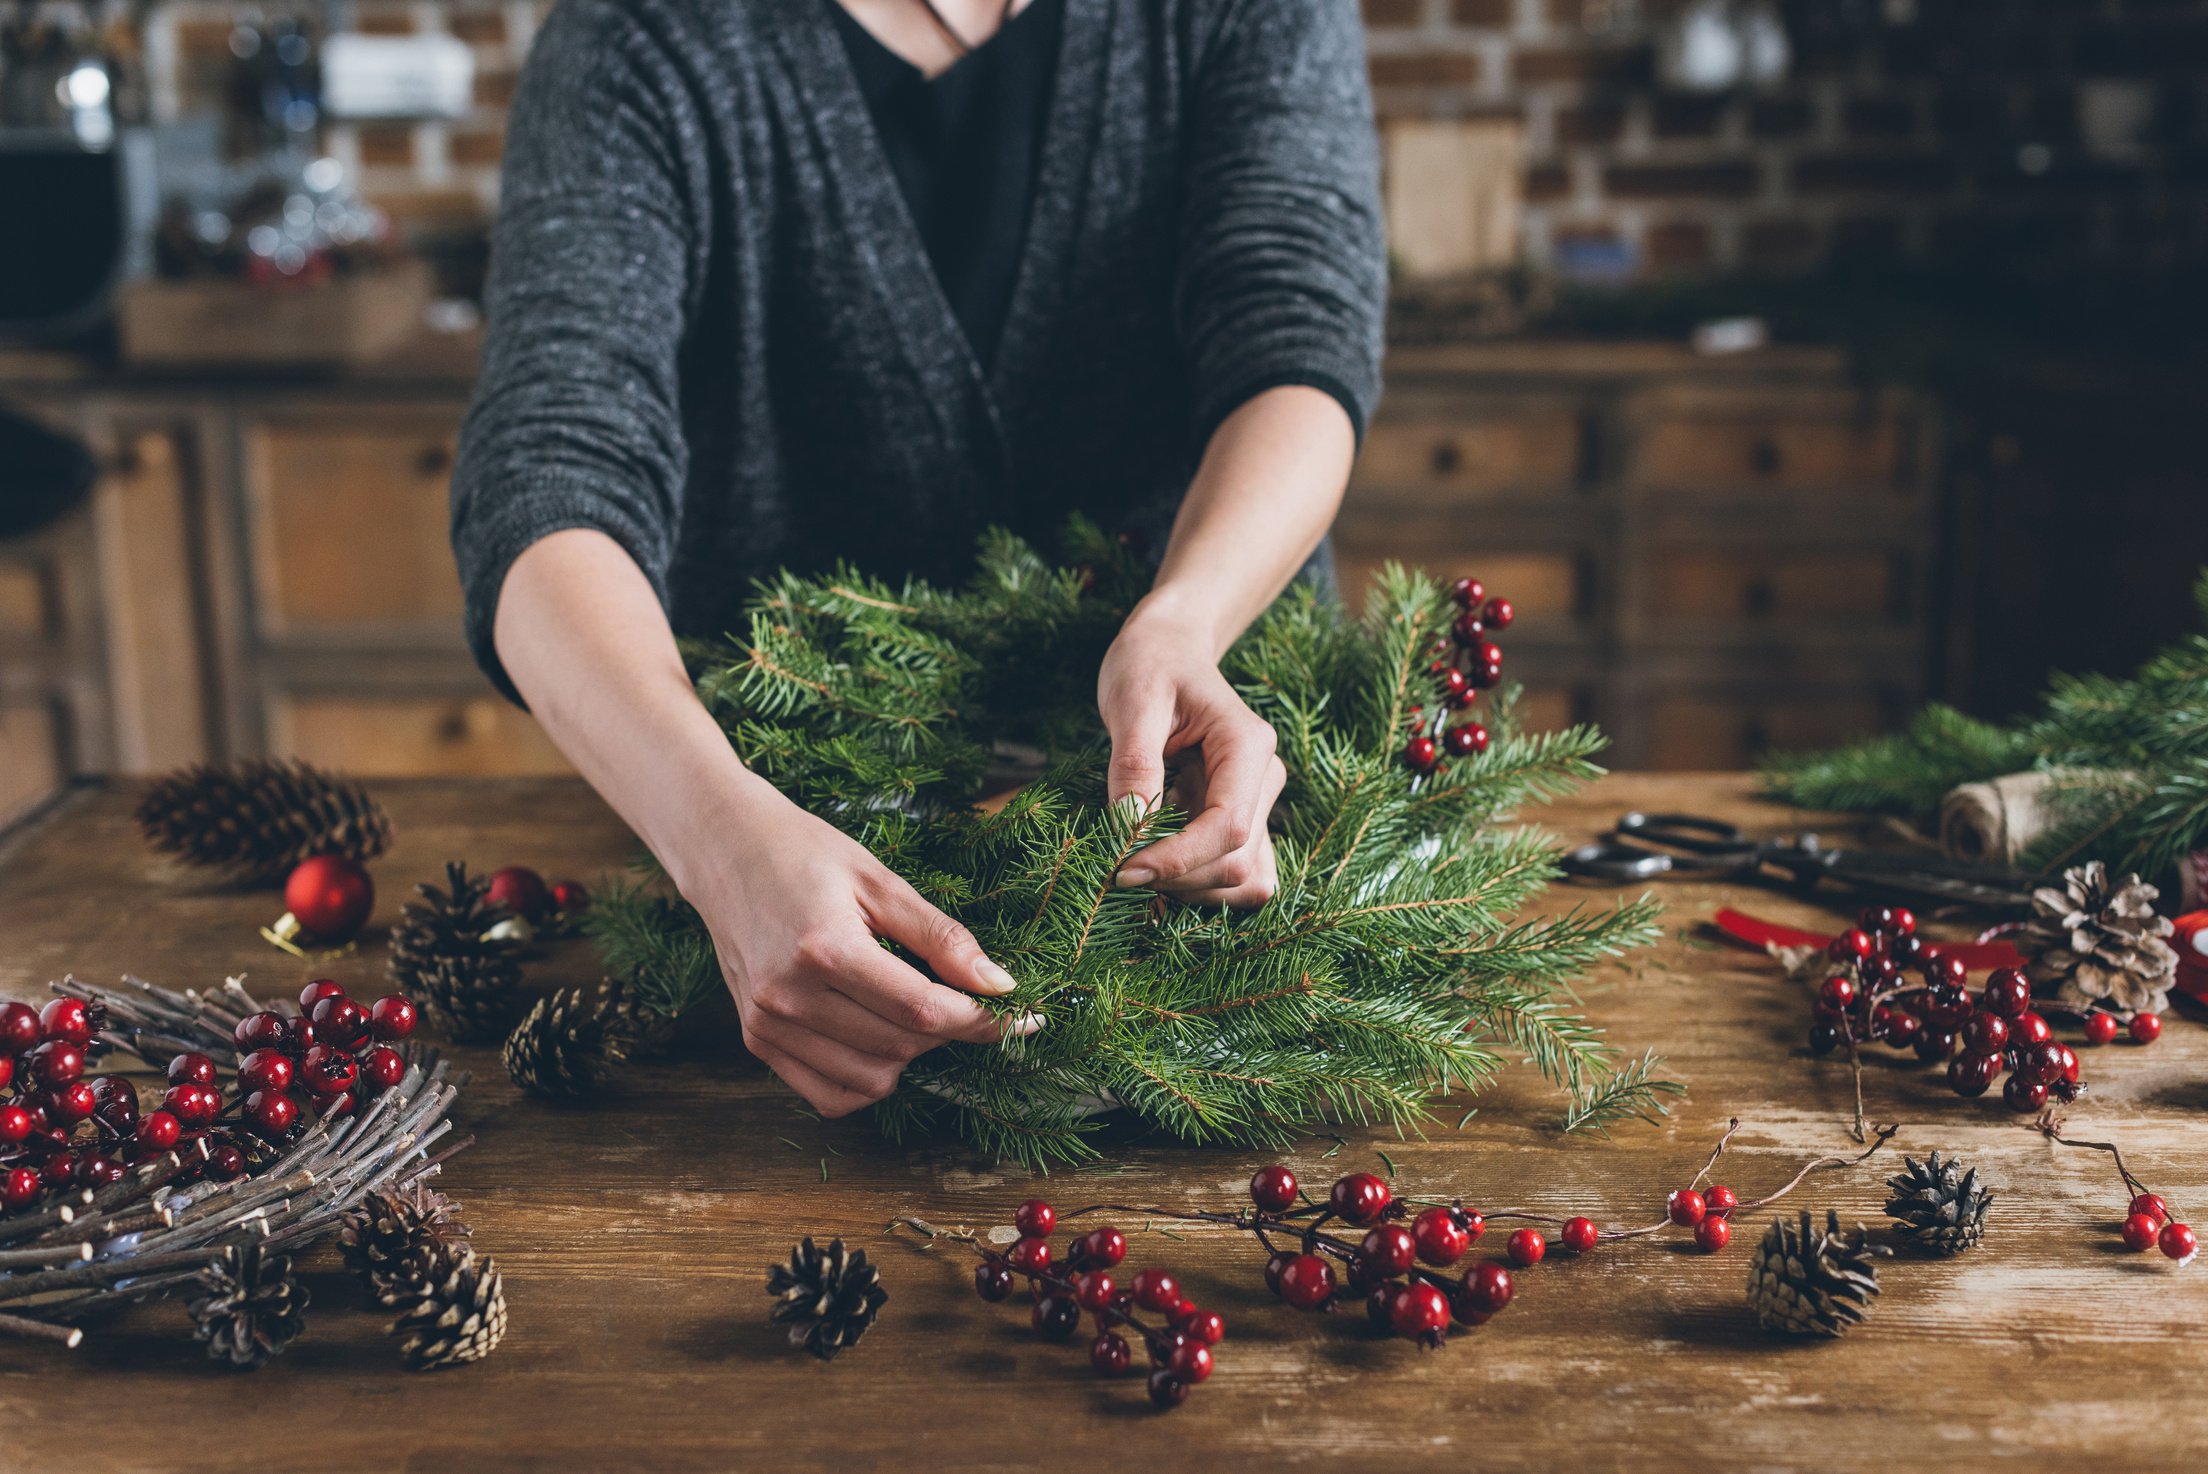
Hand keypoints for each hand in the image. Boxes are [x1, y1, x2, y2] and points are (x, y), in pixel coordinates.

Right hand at [677, 772, 1036, 1116]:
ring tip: (912, 1009)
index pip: (922, 1009)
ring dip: (911, 1055)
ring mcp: (767, 1025)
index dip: (981, 1020)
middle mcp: (789, 996)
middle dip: (950, 1031)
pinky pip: (830, 1095)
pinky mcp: (756, 1040)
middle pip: (900, 1046)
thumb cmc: (806, 855)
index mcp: (823, 948)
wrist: (726, 851)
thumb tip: (999, 984)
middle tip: (966, 1000)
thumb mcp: (881, 880)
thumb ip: (941, 936)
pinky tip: (878, 1039)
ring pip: (871, 1078)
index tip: (1021, 1016)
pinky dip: (869, 1079)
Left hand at [1096, 597, 1285, 905]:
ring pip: (1243, 879)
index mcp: (1247, 745)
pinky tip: (1161, 867)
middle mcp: (1264, 778)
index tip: (1123, 869)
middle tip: (1118, 865)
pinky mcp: (1243, 818)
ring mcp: (1258, 801)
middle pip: (1237, 862)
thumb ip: (1135, 764)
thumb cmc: (1150, 665)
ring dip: (1189, 887)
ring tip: (1138, 861)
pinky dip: (1200, 884)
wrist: (1168, 649)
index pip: (1228, 828)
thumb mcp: (1133, 701)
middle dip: (1177, 878)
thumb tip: (1130, 827)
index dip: (1178, 860)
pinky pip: (1238, 874)